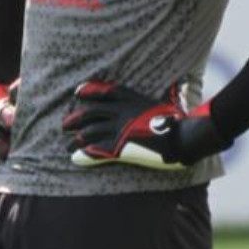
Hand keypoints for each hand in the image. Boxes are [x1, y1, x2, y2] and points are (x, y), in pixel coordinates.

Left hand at [61, 80, 227, 170]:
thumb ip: (160, 98)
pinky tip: (76, 158)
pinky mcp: (120, 147)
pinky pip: (96, 150)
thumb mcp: (166, 104)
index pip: (106, 91)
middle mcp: (122, 112)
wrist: (183, 137)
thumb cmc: (179, 121)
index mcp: (132, 100)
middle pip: (92, 112)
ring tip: (67, 146)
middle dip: (76, 118)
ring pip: (90, 132)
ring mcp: (120, 129)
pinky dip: (84, 155)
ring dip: (77, 139)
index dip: (90, 90)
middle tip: (64, 124)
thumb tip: (172, 89)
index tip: (78, 92)